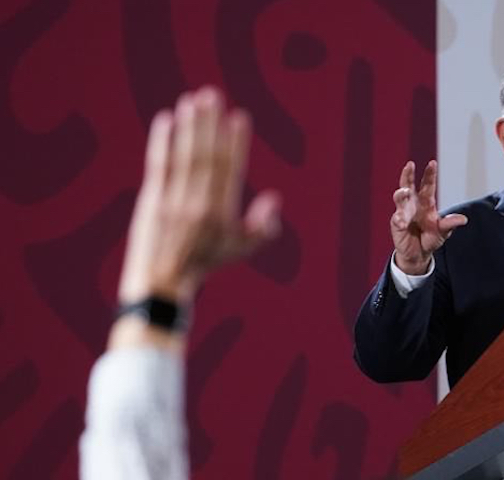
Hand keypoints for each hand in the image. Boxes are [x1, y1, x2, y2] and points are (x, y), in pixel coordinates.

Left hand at [117, 87, 281, 306]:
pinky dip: (162, 141)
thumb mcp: (240, 248)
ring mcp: (173, 202)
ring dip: (189, 127)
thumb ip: (262, 226)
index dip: (235, 143)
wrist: (162, 281)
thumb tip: (274, 197)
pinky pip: (159, 165)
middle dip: (209, 125)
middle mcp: (197, 206)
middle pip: (205, 157)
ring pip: (183, 158)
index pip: (230, 171)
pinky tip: (166, 119)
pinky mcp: (151, 200)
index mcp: (221, 214)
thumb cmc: (205, 262)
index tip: (239, 117)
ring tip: (193, 100)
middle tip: (212, 95)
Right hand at [389, 160, 466, 274]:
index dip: (430, 174)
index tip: (432, 162)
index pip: (427, 185)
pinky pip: (397, 220)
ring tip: (404, 192)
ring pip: (400, 199)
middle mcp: (413, 204)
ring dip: (401, 194)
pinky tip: (403, 223)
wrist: (419, 254)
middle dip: (408, 175)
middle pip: (408, 185)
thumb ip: (450, 224)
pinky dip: (400, 220)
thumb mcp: (443, 232)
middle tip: (409, 165)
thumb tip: (464, 219)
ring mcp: (403, 213)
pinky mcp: (396, 224)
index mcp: (426, 202)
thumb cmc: (431, 238)